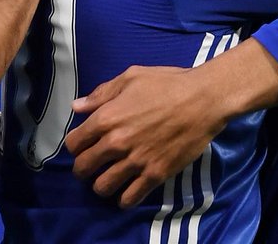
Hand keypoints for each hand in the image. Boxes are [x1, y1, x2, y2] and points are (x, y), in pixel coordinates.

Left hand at [64, 66, 226, 208]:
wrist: (203, 100)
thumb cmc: (167, 83)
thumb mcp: (131, 77)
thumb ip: (101, 94)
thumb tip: (77, 107)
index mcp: (107, 117)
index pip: (74, 144)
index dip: (76, 146)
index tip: (84, 145)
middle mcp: (116, 142)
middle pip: (83, 168)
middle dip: (83, 168)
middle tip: (93, 165)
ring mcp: (136, 161)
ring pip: (102, 187)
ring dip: (101, 185)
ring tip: (109, 178)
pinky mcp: (155, 175)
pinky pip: (130, 199)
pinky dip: (124, 199)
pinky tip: (127, 190)